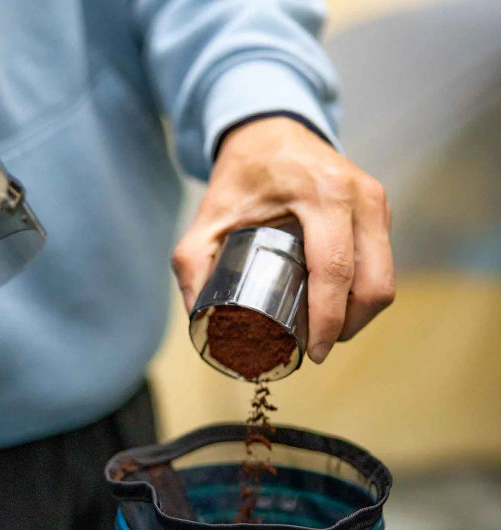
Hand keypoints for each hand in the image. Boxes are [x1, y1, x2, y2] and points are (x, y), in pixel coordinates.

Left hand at [172, 117, 394, 363]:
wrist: (270, 130)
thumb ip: (191, 264)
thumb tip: (197, 318)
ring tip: (326, 332)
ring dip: (360, 313)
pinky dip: (364, 291)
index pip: (334, 271)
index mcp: (321, 195)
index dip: (327, 321)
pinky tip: (337, 306)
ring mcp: (375, 200)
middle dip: (349, 325)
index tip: (312, 352)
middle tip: (317, 348)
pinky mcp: (379, 208)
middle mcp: (358, 195)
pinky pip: (382, 262)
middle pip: (373, 281)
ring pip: (385, 276)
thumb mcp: (207, 218)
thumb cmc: (241, 176)